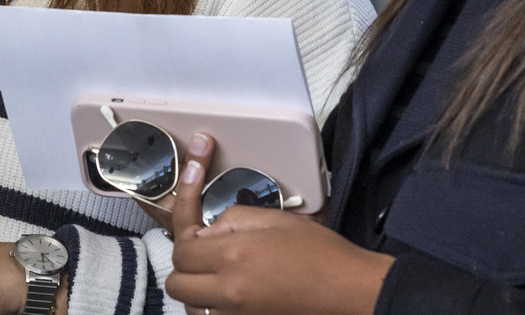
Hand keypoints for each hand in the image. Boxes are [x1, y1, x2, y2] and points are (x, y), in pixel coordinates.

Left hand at [164, 133, 391, 314]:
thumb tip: (206, 232)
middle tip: (205, 253)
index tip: (199, 232)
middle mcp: (228, 292)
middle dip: (186, 266)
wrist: (348, 290)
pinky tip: (230, 294)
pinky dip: (212, 309)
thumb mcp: (274, 219)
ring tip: (217, 275)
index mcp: (233, 256)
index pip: (182, 251)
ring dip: (196, 290)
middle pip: (176, 283)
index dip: (188, 236)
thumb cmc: (318, 252)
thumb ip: (231, 219)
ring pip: (191, 307)